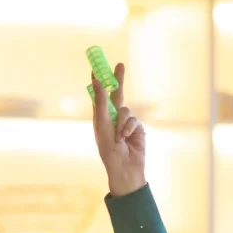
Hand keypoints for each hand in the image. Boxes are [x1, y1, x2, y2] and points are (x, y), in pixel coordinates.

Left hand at [91, 63, 146, 197]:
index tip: (96, 67)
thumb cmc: (108, 150)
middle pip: (116, 94)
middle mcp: (112, 117)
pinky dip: (129, 128)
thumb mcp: (102, 125)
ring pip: (125, 110)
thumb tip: (98, 81)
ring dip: (121, 123)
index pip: (99, 95)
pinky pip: (133, 120)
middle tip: (120, 64)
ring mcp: (125, 122)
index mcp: (100, 117)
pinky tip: (126, 138)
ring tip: (118, 137)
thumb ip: (101, 102)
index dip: (98, 81)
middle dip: (118, 79)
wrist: (124, 168)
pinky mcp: (136, 128)